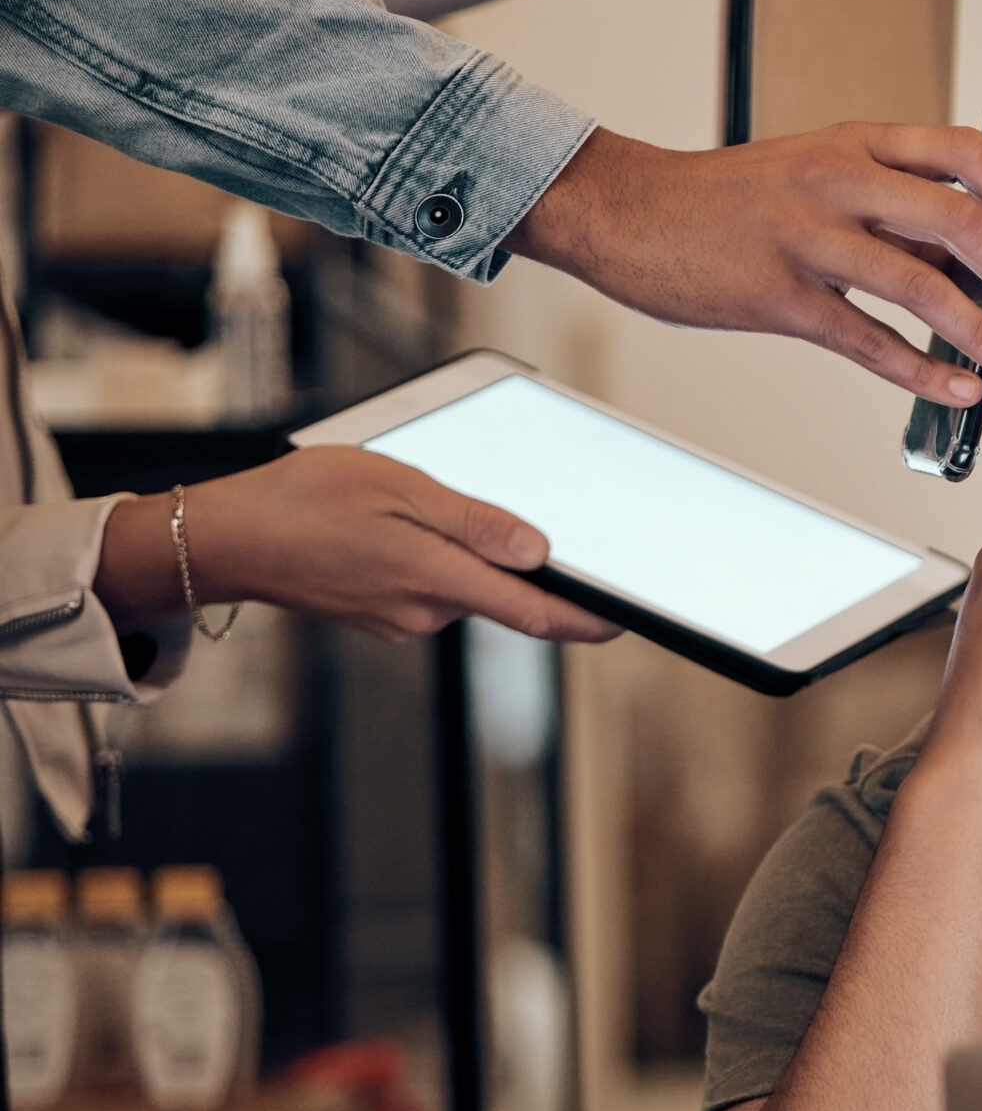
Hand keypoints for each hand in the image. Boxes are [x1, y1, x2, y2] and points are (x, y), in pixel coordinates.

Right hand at [96, 447, 620, 642]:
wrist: (226, 539)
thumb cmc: (303, 500)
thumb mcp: (398, 488)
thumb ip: (475, 523)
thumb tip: (539, 553)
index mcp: (436, 579)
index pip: (535, 614)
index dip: (587, 620)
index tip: (626, 620)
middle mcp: (425, 613)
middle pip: (502, 596)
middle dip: (518, 566)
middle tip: (520, 524)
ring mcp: (402, 621)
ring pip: (464, 589)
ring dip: (465, 556)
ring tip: (422, 509)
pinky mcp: (383, 618)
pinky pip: (431, 588)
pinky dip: (433, 561)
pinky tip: (398, 529)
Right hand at [503, 124, 981, 407]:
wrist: (626, 212)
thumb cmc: (727, 201)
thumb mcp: (817, 175)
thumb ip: (890, 210)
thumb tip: (972, 259)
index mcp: (855, 142)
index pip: (965, 152)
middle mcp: (838, 180)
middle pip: (959, 217)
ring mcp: (806, 237)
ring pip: (922, 283)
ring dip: (980, 330)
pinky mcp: (778, 297)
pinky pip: (869, 341)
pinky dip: (924, 370)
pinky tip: (956, 388)